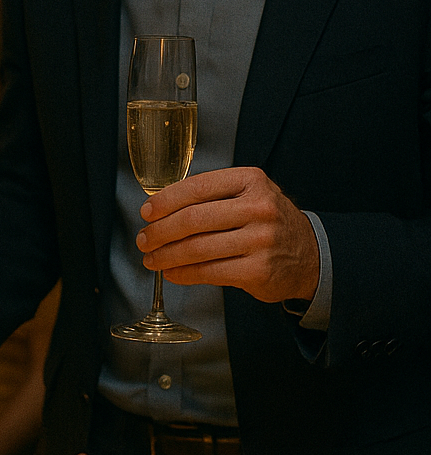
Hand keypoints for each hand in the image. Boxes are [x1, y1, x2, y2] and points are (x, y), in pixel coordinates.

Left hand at [136, 167, 319, 303]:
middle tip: (144, 239)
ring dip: (167, 255)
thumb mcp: (250, 194)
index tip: (147, 212)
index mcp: (251, 181)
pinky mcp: (258, 271)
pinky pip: (209, 272)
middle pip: (193, 219)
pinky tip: (173, 272)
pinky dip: (184, 274)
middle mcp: (259, 208)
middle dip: (160, 231)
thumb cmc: (269, 222)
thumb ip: (213, 195)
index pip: (197, 187)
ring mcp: (260, 240)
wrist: (310, 254)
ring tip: (152, 259)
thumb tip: (161, 208)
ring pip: (197, 248)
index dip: (165, 201)